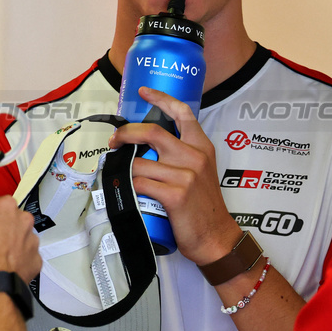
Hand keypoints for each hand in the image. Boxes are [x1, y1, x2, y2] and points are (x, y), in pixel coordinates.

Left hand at [108, 86, 241, 265]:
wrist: (216, 237)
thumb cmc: (204, 207)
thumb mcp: (202, 172)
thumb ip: (182, 155)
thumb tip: (147, 148)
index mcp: (202, 147)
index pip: (182, 113)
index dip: (160, 98)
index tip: (143, 92)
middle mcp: (195, 156)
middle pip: (152, 132)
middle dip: (126, 133)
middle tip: (115, 140)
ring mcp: (186, 175)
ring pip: (140, 162)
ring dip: (125, 168)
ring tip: (121, 173)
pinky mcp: (175, 194)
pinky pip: (141, 183)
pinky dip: (130, 186)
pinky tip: (130, 190)